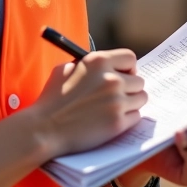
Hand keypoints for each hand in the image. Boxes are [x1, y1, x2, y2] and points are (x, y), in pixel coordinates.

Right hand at [30, 50, 147, 157]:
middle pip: (139, 80)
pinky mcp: (118, 123)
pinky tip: (112, 120)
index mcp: (98, 61)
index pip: (130, 58)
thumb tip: (105, 66)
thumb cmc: (52, 98)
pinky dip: (127, 119)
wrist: (45, 128)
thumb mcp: (66, 69)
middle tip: (119, 95)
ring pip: (141, 98)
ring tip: (115, 108)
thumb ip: (87, 64)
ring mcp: (116, 101)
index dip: (128, 67)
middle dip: (130, 87)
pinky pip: (136, 117)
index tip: (124, 74)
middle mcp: (111, 79)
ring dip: (131, 103)